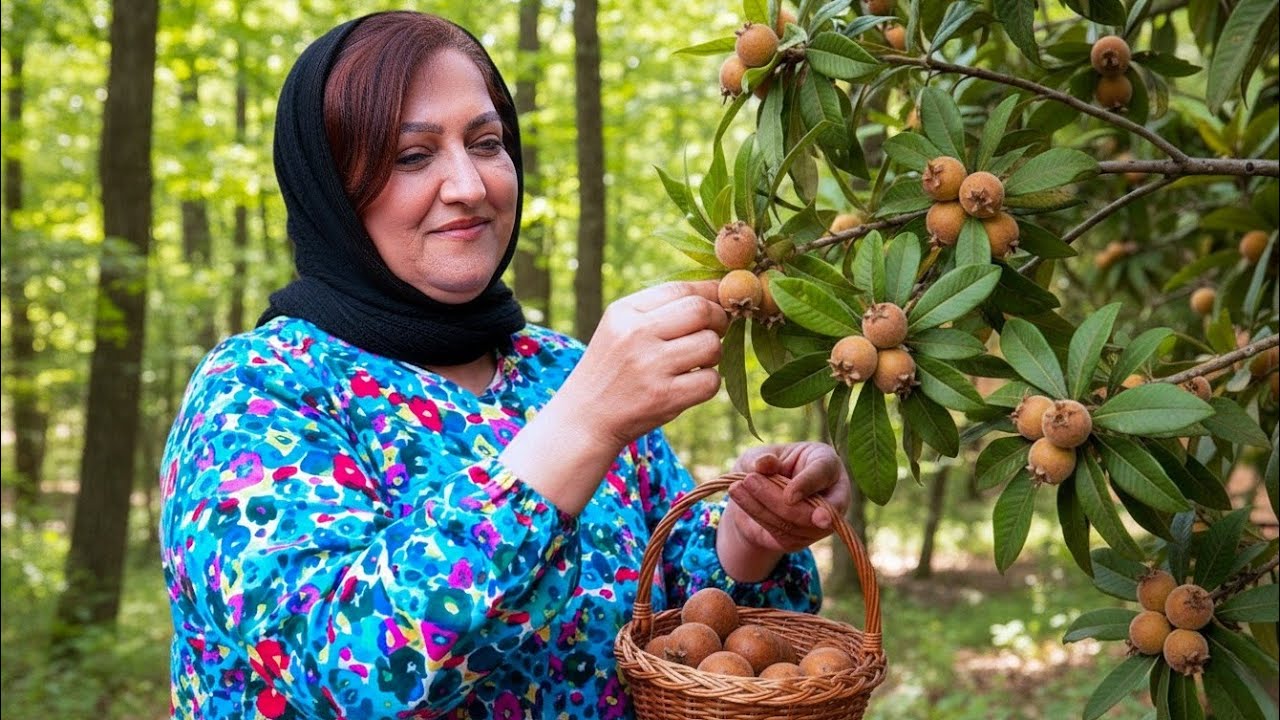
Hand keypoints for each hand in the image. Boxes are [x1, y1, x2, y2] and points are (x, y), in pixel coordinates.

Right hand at [558, 281, 728, 450]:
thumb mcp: (619, 329)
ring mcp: (651, 367)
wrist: (585, 418)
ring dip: (713, 353)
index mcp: (624, 312)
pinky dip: (708, 382)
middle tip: (715, 331)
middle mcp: (636, 334)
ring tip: (696, 361)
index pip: (680, 288)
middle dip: (718, 320)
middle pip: (701, 311)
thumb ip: (659, 309)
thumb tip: (716, 294)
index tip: (719, 302)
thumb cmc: (612, 369)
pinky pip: (711, 381)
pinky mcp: (665, 397)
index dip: (709, 293)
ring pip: (711, 345)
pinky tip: (690, 384)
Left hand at [724, 442, 850, 553]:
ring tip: (737, 488)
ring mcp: (822, 522)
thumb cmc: (765, 466)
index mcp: (827, 463)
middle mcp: (833, 493)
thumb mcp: (760, 455)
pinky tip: (741, 500)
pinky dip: (760, 517)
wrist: (756, 494)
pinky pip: (785, 535)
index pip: (824, 473)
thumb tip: (763, 464)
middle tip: (749, 480)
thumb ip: (763, 458)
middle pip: (814, 506)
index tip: (789, 495)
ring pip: (797, 524)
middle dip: (779, 498)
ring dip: (764, 508)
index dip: (807, 484)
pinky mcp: (804, 539)